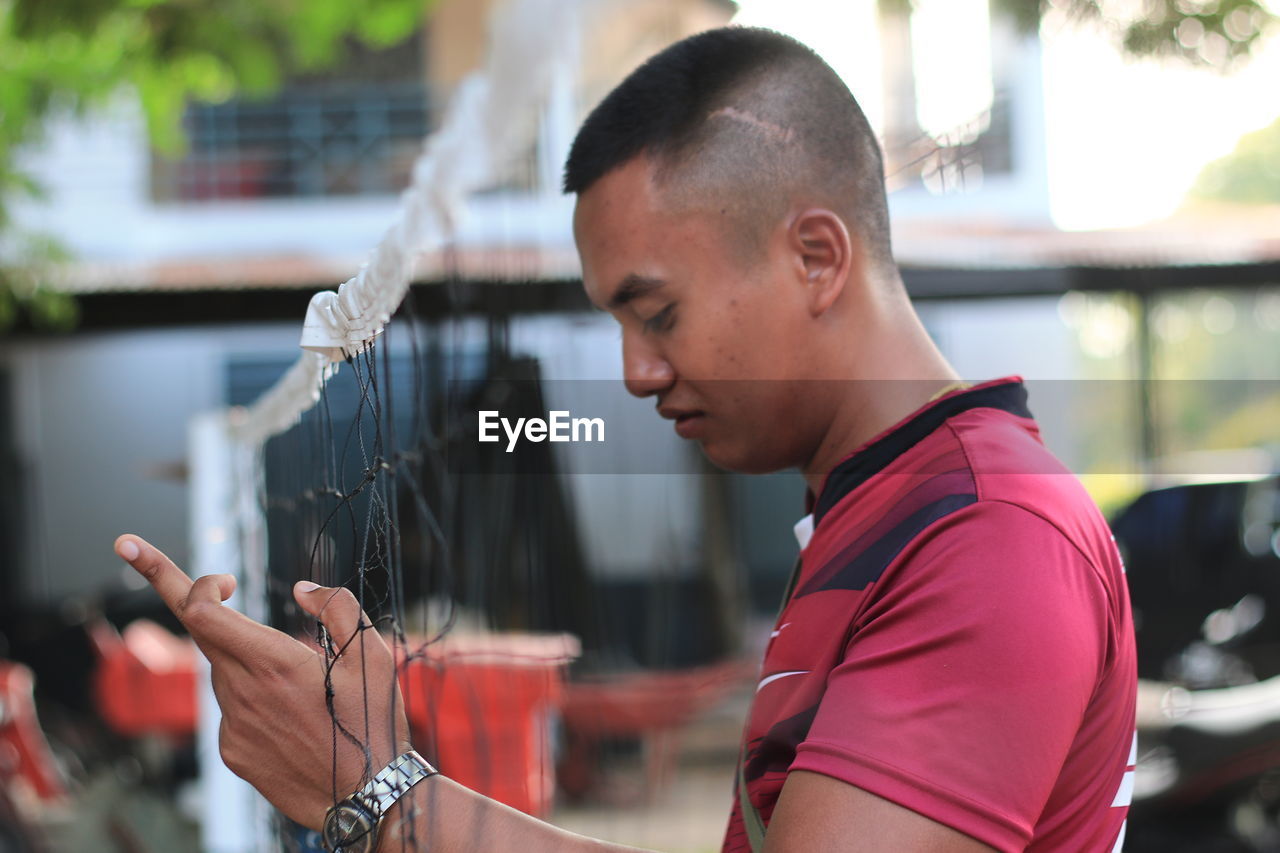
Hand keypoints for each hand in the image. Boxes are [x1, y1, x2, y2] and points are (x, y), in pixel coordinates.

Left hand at [113, 534, 411, 828]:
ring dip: (242, 656)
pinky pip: (231, 709)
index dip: (200, 584)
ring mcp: (234, 725)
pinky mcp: (233, 751)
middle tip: (190, 572)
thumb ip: (339, 609)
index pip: (200, 612)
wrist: (367, 798)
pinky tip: (291, 715)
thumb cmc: (374, 723)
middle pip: (199, 633)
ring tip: (292, 677)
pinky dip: (250, 697)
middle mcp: (244, 692)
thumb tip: (302, 589)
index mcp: (274, 663)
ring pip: (222, 671)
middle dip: (189, 595)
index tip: (226, 579)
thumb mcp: (373, 656)